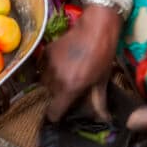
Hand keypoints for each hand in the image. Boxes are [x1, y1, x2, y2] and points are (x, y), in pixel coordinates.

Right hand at [43, 5, 123, 122]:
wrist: (96, 26)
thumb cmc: (103, 54)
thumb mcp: (102, 80)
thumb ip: (98, 102)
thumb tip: (103, 120)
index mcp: (69, 88)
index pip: (53, 112)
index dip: (57, 115)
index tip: (61, 113)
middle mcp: (55, 79)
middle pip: (49, 97)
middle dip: (57, 96)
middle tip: (70, 89)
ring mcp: (48, 65)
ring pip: (44, 83)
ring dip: (53, 83)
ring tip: (66, 75)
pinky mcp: (45, 53)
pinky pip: (43, 68)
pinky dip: (50, 69)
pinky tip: (62, 63)